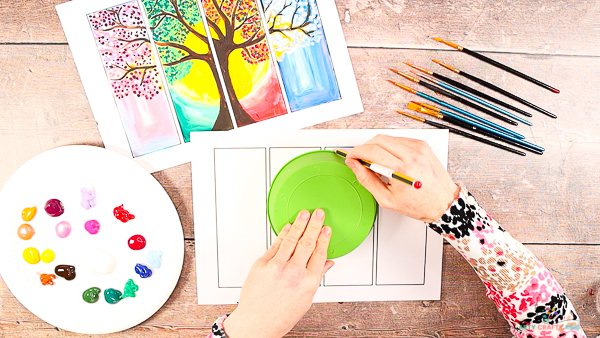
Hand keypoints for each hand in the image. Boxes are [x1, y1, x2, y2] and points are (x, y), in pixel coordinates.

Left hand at [223, 209, 334, 337]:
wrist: (257, 322)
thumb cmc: (280, 315)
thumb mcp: (306, 299)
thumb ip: (316, 277)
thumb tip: (327, 264)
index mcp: (308, 282)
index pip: (320, 253)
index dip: (324, 238)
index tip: (327, 228)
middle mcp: (294, 273)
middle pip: (307, 242)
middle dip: (314, 225)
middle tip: (318, 213)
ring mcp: (277, 267)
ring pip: (291, 240)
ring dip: (299, 224)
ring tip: (304, 214)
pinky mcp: (263, 264)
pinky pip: (276, 245)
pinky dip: (283, 234)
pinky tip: (289, 227)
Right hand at [345, 135, 458, 222]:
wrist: (443, 202)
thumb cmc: (419, 204)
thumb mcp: (387, 199)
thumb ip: (367, 180)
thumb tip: (355, 165)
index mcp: (402, 169)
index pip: (371, 151)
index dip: (357, 152)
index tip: (351, 157)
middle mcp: (412, 155)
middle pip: (378, 140)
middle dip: (365, 147)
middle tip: (361, 159)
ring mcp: (419, 148)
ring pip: (388, 138)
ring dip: (377, 146)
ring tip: (377, 162)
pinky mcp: (422, 145)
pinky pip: (399, 139)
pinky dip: (390, 146)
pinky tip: (391, 159)